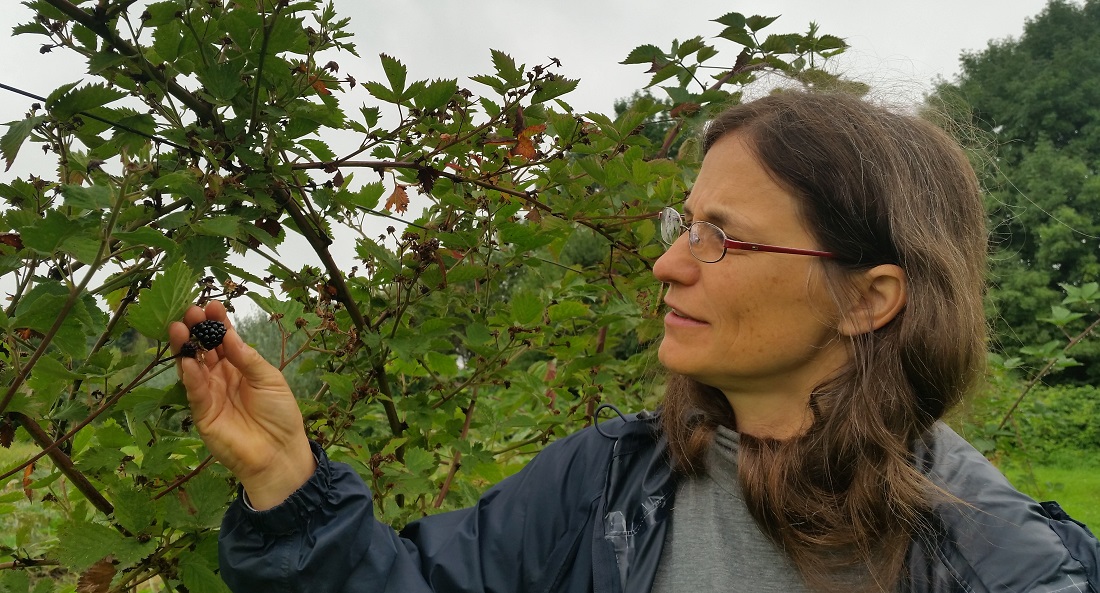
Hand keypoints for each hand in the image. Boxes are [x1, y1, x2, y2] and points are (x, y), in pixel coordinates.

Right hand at [170, 301, 315, 509]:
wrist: (279, 452)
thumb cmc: (280, 415)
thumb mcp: (270, 380)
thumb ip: (249, 359)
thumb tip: (230, 335)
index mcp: (241, 366)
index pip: (224, 339)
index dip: (218, 323)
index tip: (212, 305)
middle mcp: (222, 376)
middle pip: (204, 348)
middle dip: (196, 329)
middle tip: (190, 311)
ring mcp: (210, 393)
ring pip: (192, 366)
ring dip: (185, 347)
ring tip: (179, 327)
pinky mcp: (202, 413)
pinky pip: (193, 390)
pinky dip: (189, 374)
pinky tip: (187, 359)